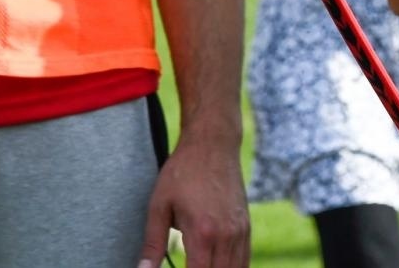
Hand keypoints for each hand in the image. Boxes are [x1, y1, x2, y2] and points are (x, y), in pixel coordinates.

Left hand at [137, 134, 248, 267]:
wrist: (213, 143)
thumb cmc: (182, 172)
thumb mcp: (159, 206)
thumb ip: (152, 244)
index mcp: (202, 233)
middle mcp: (226, 235)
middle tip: (189, 267)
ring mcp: (240, 231)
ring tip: (200, 266)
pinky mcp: (246, 225)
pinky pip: (244, 259)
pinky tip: (218, 267)